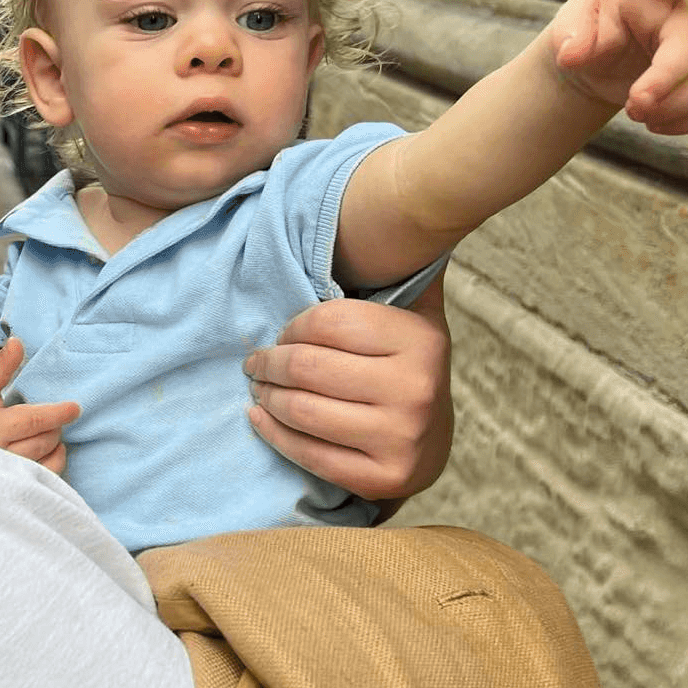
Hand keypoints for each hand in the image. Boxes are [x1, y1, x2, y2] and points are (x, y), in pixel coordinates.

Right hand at [0, 338, 79, 473]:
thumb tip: (18, 343)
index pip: (36, 420)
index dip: (59, 413)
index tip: (75, 408)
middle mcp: (0, 455)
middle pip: (45, 439)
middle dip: (53, 425)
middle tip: (49, 416)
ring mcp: (4, 476)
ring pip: (48, 461)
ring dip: (54, 445)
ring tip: (48, 433)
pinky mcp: (8, 487)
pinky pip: (43, 479)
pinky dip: (52, 465)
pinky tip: (47, 452)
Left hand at [243, 278, 452, 504]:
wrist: (432, 445)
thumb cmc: (405, 368)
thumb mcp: (412, 315)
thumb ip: (396, 269)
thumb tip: (386, 208)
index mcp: (421, 341)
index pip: (329, 322)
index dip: (292, 327)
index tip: (279, 334)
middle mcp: (416, 389)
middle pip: (309, 367)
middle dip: (270, 362)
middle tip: (254, 362)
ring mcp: (401, 438)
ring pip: (303, 409)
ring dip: (266, 396)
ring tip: (257, 386)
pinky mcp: (382, 479)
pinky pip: (308, 453)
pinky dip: (272, 433)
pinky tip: (259, 417)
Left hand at [551, 0, 687, 133]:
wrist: (596, 62)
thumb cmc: (587, 29)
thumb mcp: (570, 25)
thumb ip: (570, 35)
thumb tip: (572, 54)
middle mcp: (681, 15)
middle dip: (666, 83)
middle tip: (634, 107)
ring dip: (674, 108)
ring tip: (637, 115)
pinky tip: (658, 125)